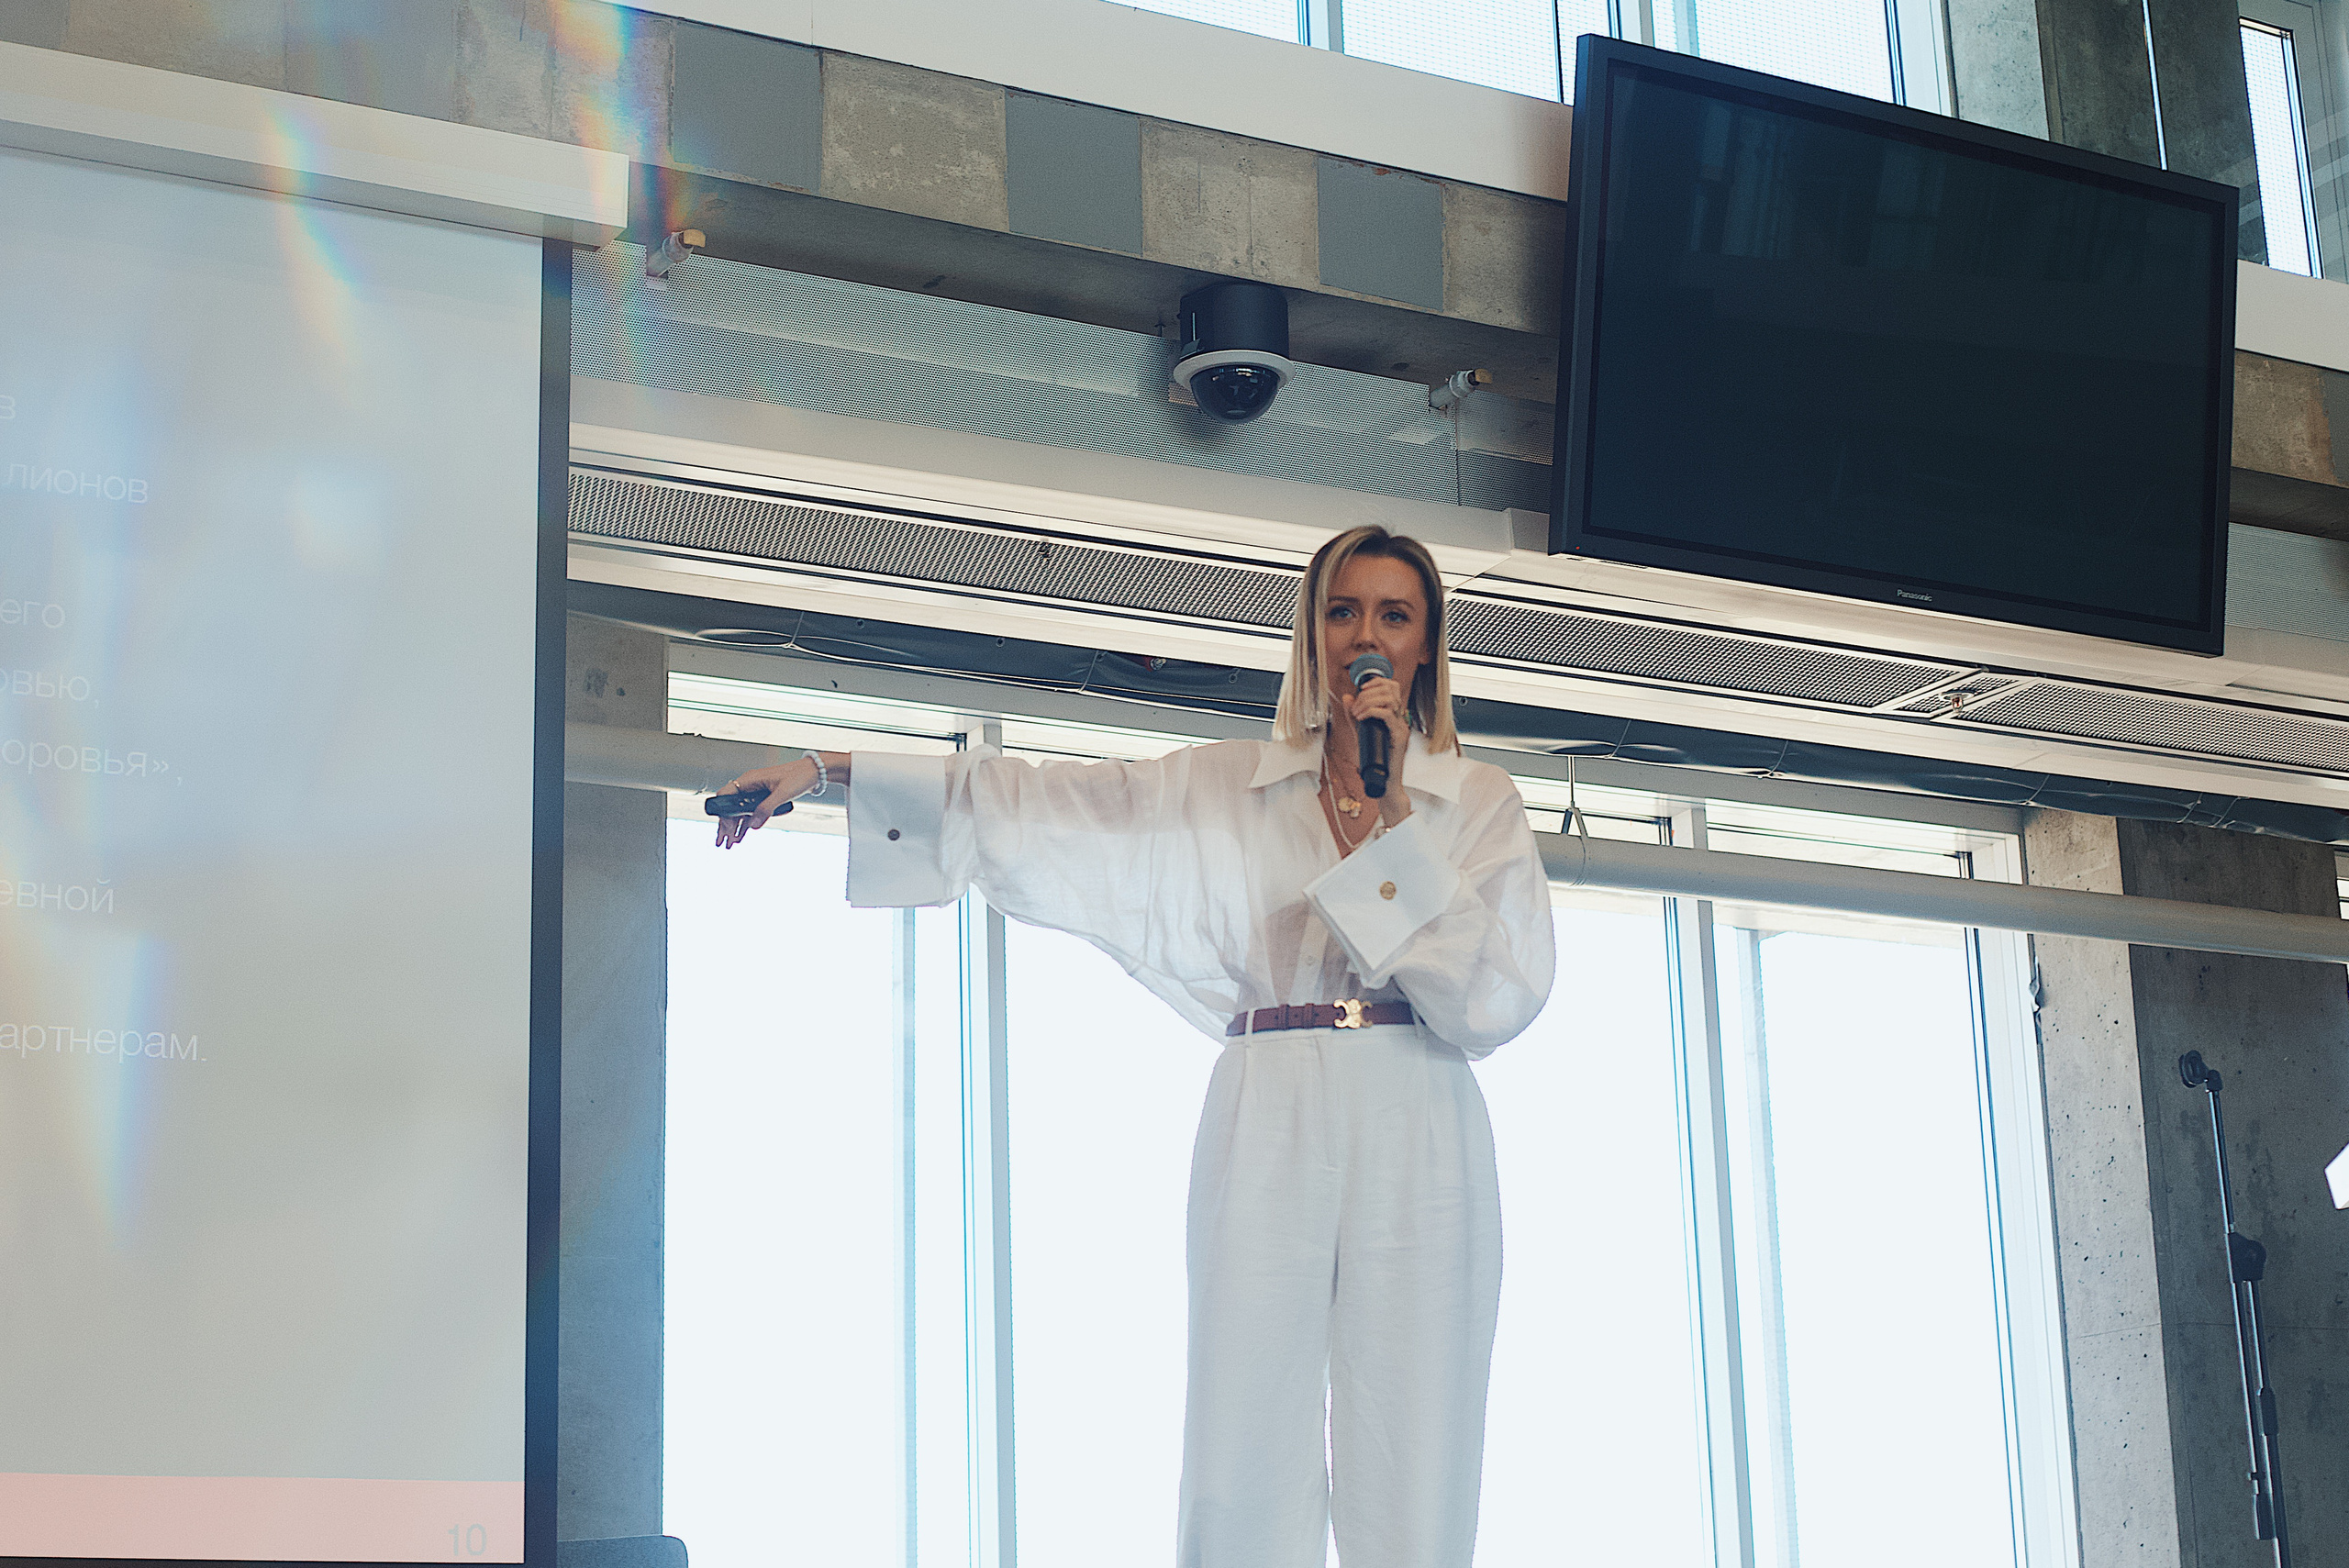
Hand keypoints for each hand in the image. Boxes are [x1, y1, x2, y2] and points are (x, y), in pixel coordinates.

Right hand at [712, 756, 817, 848]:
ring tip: (729, 843)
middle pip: (731, 806)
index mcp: (750, 780)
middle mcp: (750, 785)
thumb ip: (766, 808)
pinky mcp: (764, 798)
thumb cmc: (799, 775)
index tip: (725, 827)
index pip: (726, 795)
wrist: (813, 772)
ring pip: (740, 811)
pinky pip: (750, 812)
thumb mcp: (782, 793)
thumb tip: (753, 824)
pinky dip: (745, 824)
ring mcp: (756, 792)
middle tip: (722, 841)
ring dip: (734, 827)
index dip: (723, 813)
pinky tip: (741, 835)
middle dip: (726, 824)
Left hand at [1344, 675, 1411, 823]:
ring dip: (1368, 701)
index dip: (1377, 682)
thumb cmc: (1373, 761)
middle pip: (1391, 689)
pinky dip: (1371, 712)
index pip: (1392, 686)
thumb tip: (1347, 696)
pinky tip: (1361, 718)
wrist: (1382, 782)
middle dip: (1368, 692)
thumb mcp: (1359, 733)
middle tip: (1355, 706)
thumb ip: (1354, 716)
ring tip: (1356, 713)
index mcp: (1393, 715)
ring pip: (1390, 699)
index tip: (1360, 689)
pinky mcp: (1399, 737)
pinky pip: (1387, 715)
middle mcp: (1400, 719)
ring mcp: (1401, 727)